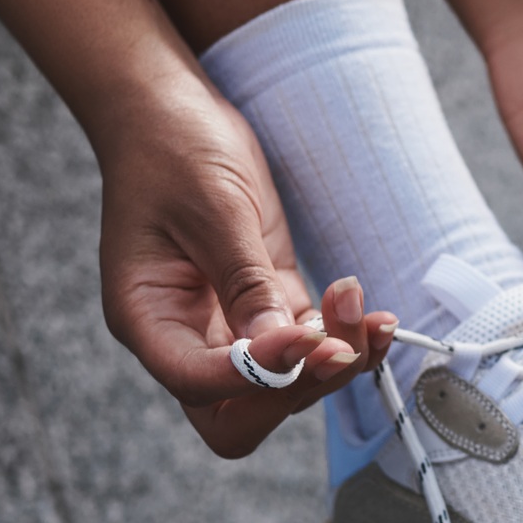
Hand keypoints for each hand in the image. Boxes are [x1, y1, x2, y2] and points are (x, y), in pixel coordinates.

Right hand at [93, 84, 397, 456]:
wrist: (172, 111)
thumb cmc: (172, 148)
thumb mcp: (213, 209)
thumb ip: (246, 281)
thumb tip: (281, 347)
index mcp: (147, 318)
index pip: (197, 382)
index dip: (255, 375)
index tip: (305, 335)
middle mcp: (185, 335)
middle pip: (239, 410)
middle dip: (298, 387)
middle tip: (341, 345)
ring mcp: (226, 325)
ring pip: (286, 383)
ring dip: (335, 360)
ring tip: (367, 312)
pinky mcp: (265, 302)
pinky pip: (308, 343)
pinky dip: (345, 338)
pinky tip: (375, 315)